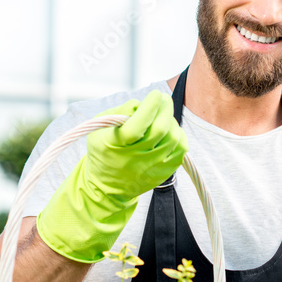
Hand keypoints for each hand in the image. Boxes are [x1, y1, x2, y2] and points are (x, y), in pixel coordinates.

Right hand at [37, 90, 187, 262]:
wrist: (108, 186)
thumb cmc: (104, 150)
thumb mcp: (99, 127)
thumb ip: (119, 112)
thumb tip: (142, 103)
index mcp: (116, 144)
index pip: (137, 125)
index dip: (150, 106)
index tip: (154, 94)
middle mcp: (135, 157)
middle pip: (159, 129)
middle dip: (165, 108)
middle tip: (162, 99)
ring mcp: (152, 166)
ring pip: (173, 137)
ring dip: (171, 121)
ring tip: (163, 116)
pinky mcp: (164, 172)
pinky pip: (181, 149)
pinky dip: (179, 135)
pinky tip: (170, 130)